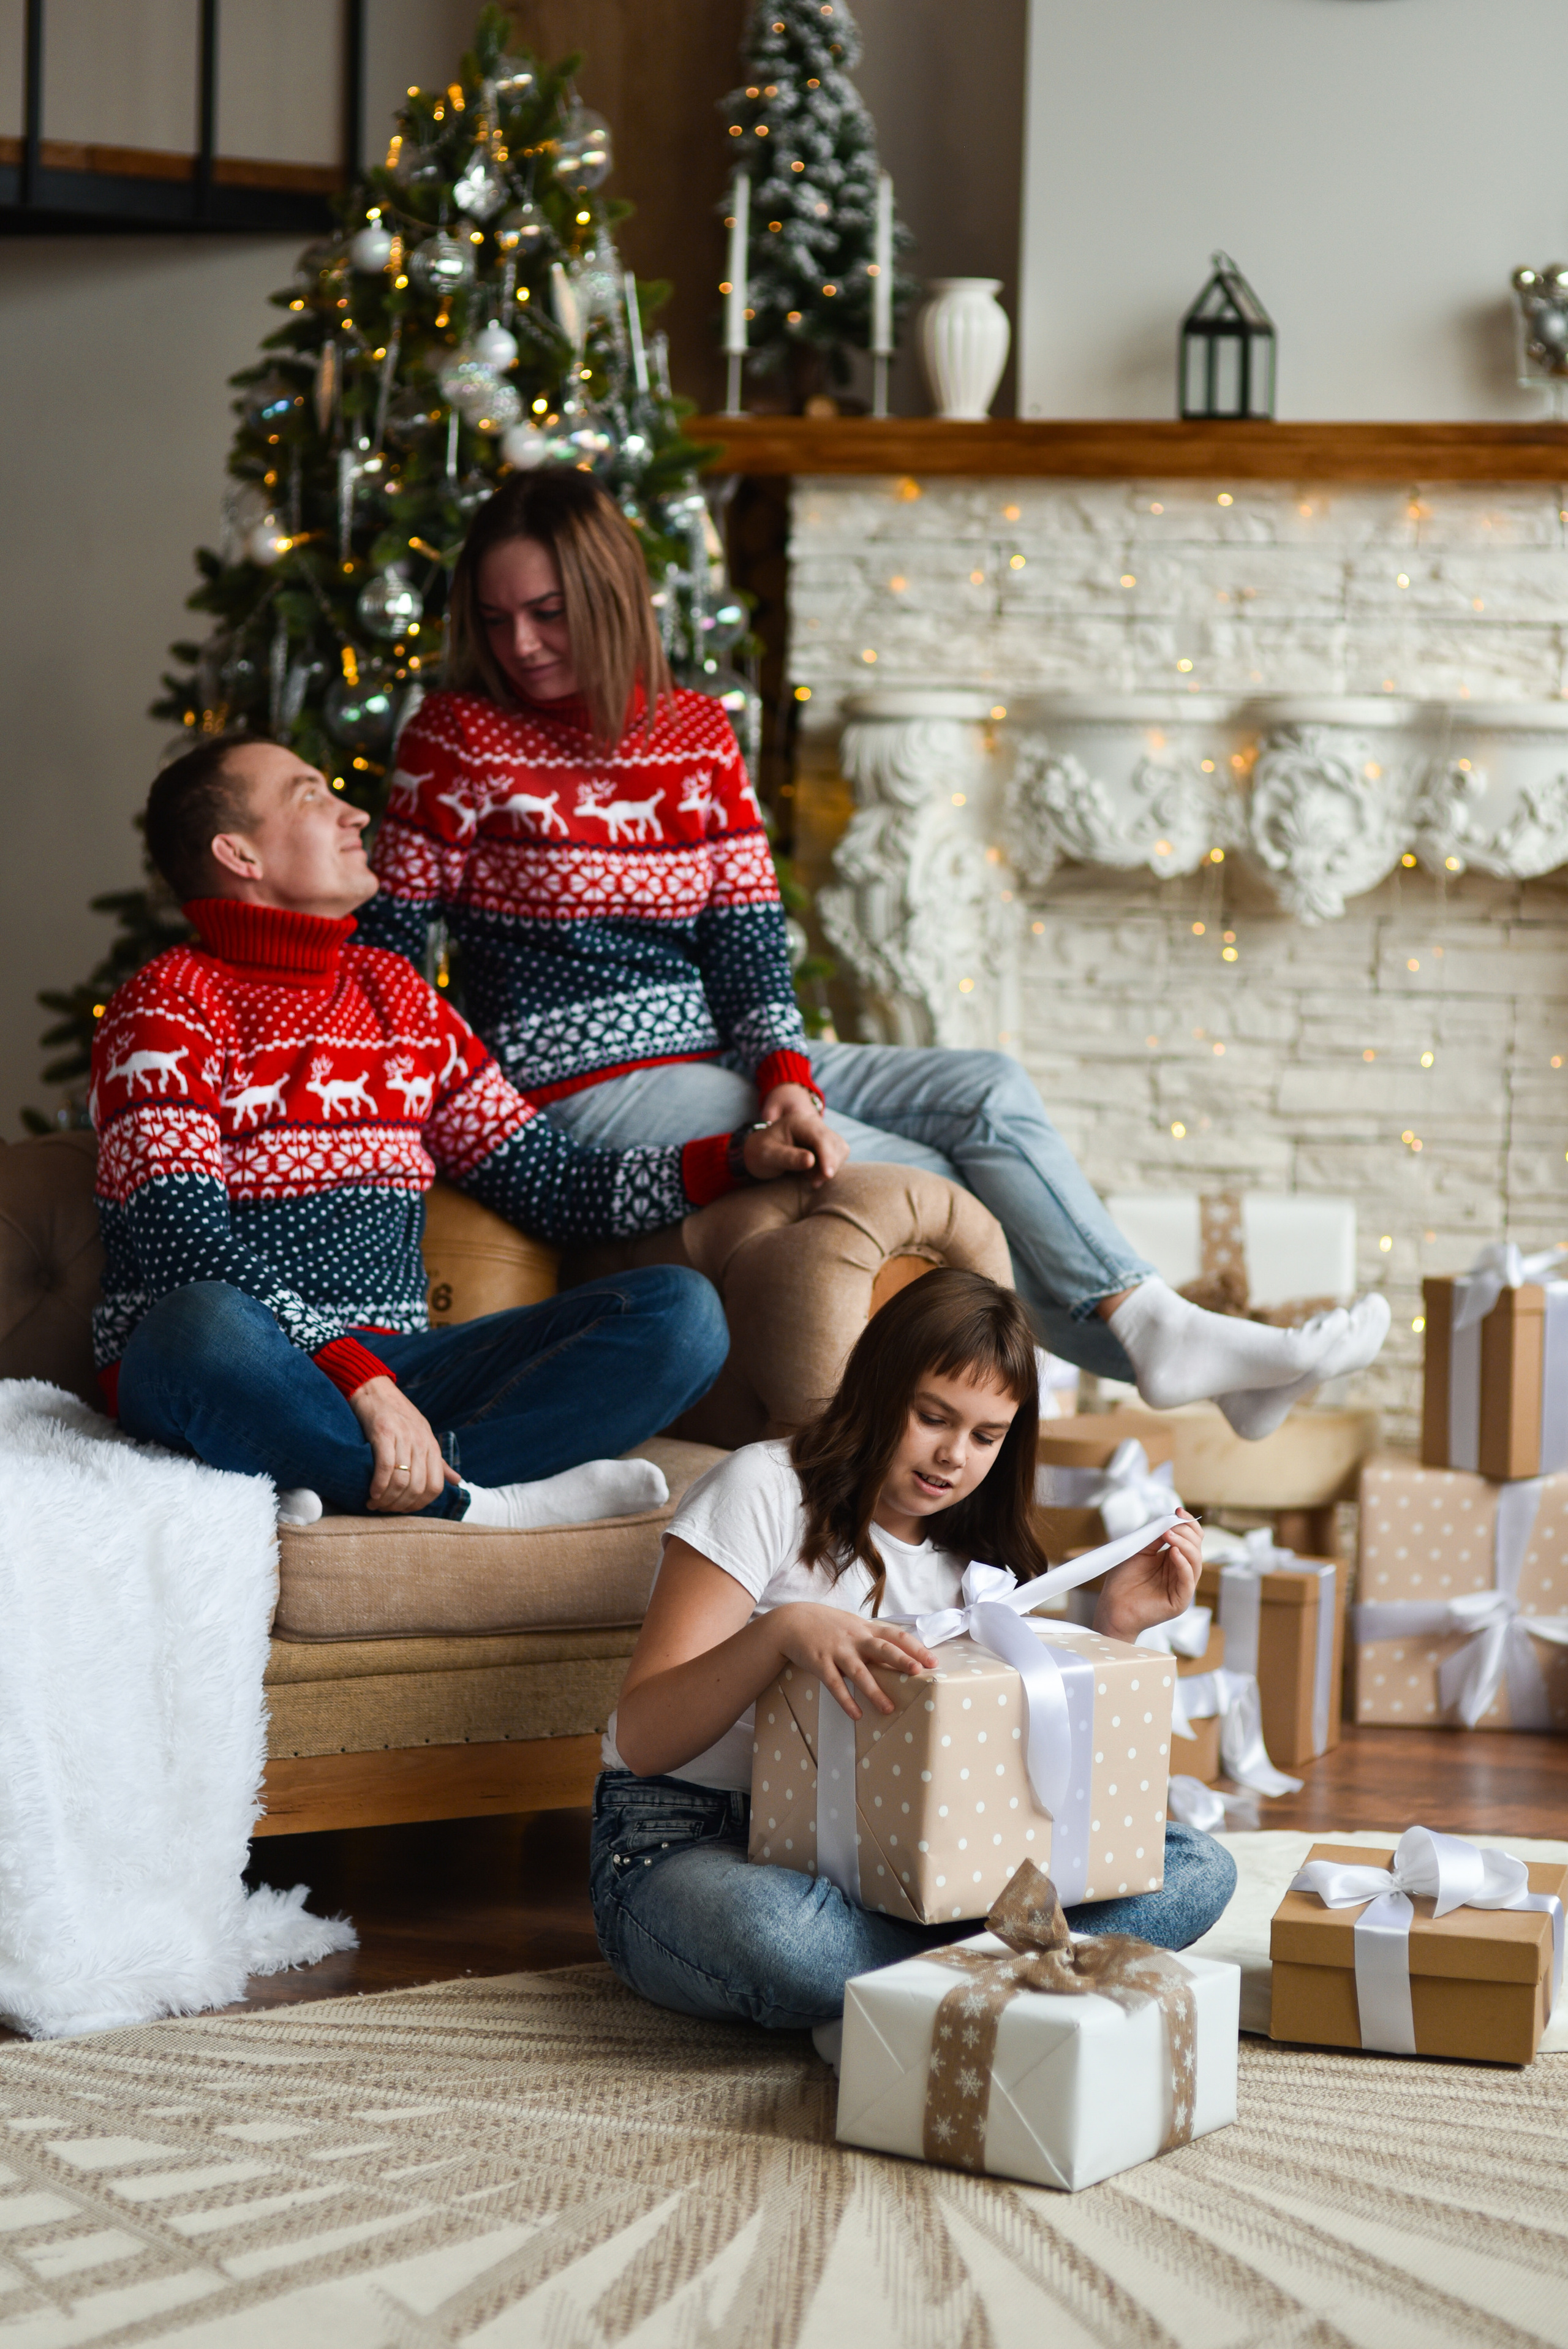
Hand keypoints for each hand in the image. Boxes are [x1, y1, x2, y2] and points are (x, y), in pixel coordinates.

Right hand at [348, 1376, 460, 1512]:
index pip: (435, 1487)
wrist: (375, 1390)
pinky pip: (385, 1467)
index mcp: (432, 1446)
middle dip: (400, 1505)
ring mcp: (403, 1437)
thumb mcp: (423, 1436)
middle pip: (418, 1487)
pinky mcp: (383, 1432)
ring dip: (387, 1499)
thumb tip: (457, 1481)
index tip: (403, 1509)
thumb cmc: (398, 1416)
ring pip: (402, 1481)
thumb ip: (439, 1462)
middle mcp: (421, 1442)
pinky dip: (378, 1486)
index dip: (419, 1504)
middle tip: (385, 1509)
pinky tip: (371, 1493)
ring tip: (374, 1504)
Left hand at [754, 1081, 849, 1188]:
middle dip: (829, 1164)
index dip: (827, 1156)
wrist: (759, 1152)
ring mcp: (820, 1133)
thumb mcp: (768, 1155)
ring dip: (830, 1167)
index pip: (821, 1137)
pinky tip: (811, 1174)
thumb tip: (811, 1161)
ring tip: (808, 1177)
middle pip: (835, 1143)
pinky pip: (837, 1156)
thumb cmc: (760, 1152)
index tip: (827, 1175)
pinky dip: (828, 1168)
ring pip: (840, 1150)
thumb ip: (789, 1158)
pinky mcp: (824, 1144)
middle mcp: (812, 1124)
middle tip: (812, 1182)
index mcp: (798, 1122)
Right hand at [770, 1601, 935, 1721]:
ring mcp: (837, 1650)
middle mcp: (854, 1638)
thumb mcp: (853, 1625)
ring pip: (859, 1671)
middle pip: (882, 1648)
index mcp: (866, 1629)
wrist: (792, 1621)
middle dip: (900, 1660)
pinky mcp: (820, 1663)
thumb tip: (901, 1653)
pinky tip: (856, 1714)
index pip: (895, 1635)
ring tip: (888, 1708)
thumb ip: (874, 1638)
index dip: (915, 1647)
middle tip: (918, 1672)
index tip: (932, 1661)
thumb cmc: (828, 1626)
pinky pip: (834, 1684)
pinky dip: (846, 1700)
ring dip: (874, 1690)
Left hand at [1092, 1509, 1202, 1644]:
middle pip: (1196, 1548)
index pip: (1191, 1539)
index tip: (1178, 1511)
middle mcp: (1180, 1572)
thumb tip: (1169, 1520)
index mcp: (1173, 1559)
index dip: (1187, 1524)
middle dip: (1186, 1532)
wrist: (1111, 1606)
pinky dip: (1183, 1564)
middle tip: (1171, 1525)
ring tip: (1169, 1535)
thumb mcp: (1139, 1551)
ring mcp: (1182, 1586)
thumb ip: (1155, 1537)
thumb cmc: (1122, 1581)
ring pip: (1196, 1562)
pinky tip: (1174, 1553)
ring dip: (1184, 1545)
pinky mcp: (1180, 1600)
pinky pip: (1188, 1580)